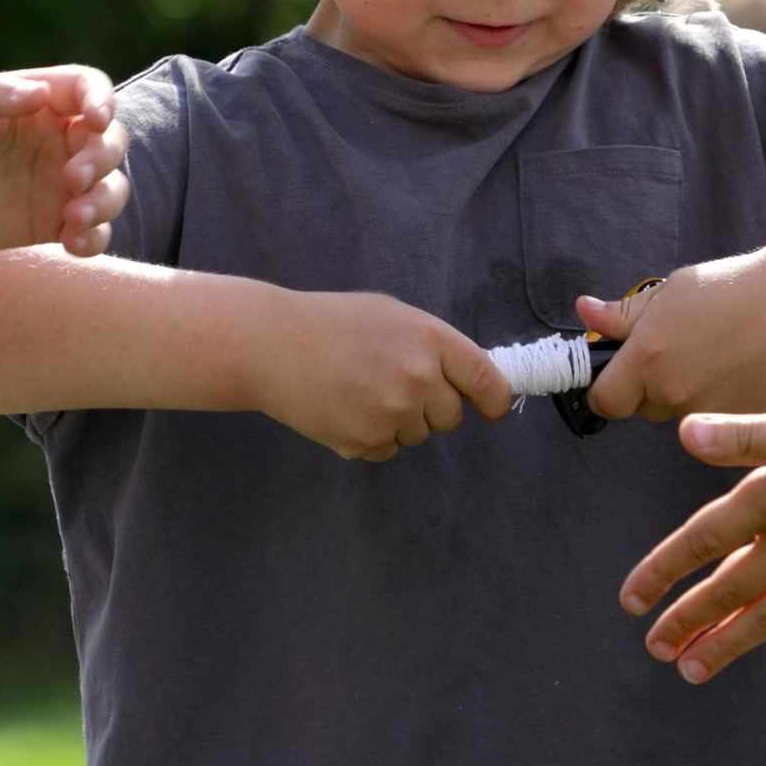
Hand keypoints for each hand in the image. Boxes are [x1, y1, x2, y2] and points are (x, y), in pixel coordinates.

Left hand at [0, 67, 127, 258]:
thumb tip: (38, 93)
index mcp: (38, 100)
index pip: (88, 88)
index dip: (101, 100)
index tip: (94, 120)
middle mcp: (56, 139)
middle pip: (110, 141)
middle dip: (102, 158)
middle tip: (72, 178)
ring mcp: (57, 183)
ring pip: (110, 187)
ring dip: (106, 201)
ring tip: (75, 218)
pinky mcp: (50, 222)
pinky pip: (92, 231)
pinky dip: (95, 237)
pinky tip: (72, 243)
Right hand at [265, 291, 514, 462]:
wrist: (270, 345)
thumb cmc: (332, 324)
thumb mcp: (391, 315)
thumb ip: (431, 346)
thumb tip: (466, 381)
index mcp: (429, 339)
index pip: (486, 381)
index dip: (495, 401)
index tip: (493, 410)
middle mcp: (417, 378)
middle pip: (450, 417)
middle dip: (431, 408)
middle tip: (391, 385)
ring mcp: (390, 413)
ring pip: (417, 436)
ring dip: (398, 422)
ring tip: (359, 392)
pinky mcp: (363, 442)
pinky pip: (386, 450)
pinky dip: (370, 436)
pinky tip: (343, 409)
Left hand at [580, 255, 765, 420]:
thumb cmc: (733, 289)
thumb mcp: (671, 292)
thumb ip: (624, 314)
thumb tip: (585, 313)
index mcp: (647, 359)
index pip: (605, 401)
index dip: (606, 389)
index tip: (618, 376)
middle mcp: (674, 393)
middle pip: (643, 408)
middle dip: (652, 386)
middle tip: (680, 350)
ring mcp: (708, 412)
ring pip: (679, 415)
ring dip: (685, 395)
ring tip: (714, 356)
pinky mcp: (738, 422)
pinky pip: (713, 420)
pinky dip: (718, 402)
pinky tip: (737, 369)